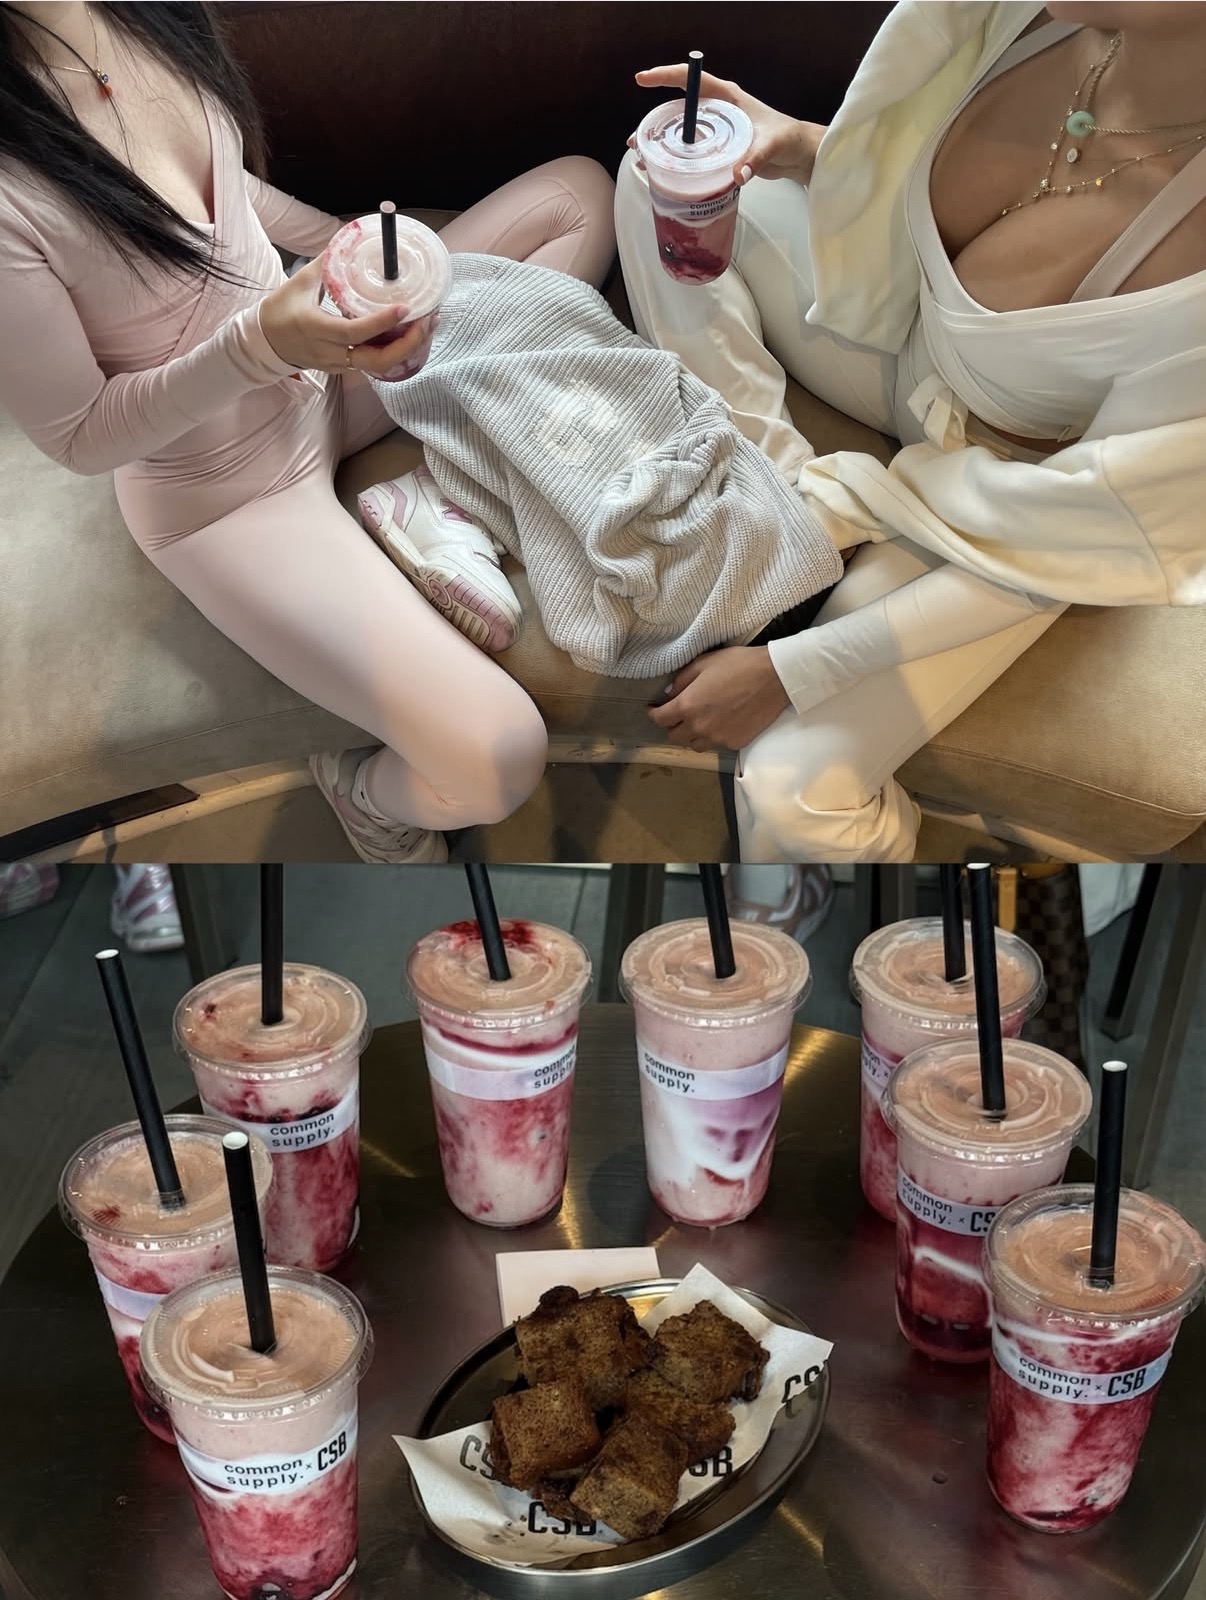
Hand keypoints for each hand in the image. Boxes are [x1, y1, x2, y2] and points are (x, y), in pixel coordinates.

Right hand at [258, 257, 430, 374]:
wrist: (266, 342)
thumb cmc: (281, 310)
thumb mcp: (299, 283)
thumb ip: (327, 264)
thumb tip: (348, 239)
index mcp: (315, 329)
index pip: (354, 333)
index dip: (381, 323)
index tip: (405, 308)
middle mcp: (328, 352)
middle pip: (376, 361)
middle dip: (407, 345)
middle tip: (427, 322)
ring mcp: (338, 364)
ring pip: (379, 366)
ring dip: (406, 349)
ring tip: (426, 326)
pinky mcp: (344, 368)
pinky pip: (374, 364)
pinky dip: (395, 351)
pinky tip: (410, 334)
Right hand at [631, 66, 825, 185]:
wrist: (797, 154)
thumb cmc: (787, 139)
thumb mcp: (772, 144)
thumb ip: (755, 158)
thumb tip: (738, 175)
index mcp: (727, 97)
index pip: (691, 80)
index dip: (665, 76)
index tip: (643, 80)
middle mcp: (718, 109)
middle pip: (679, 108)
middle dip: (655, 121)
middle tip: (636, 140)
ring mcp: (716, 129)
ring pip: (682, 131)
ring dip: (661, 143)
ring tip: (643, 159)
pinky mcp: (718, 147)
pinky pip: (691, 149)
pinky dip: (676, 159)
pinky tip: (662, 172)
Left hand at [647, 646, 790, 751]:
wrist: (775, 678)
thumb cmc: (739, 664)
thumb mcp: (704, 663)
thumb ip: (682, 680)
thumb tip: (669, 693)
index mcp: (688, 706)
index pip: (659, 719)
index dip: (653, 714)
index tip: (654, 709)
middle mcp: (700, 727)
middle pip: (675, 737)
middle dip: (673, 725)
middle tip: (679, 714)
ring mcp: (718, 738)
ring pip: (695, 745)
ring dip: (692, 735)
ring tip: (700, 721)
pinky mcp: (735, 743)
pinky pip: (717, 745)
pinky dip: (714, 737)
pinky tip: (722, 723)